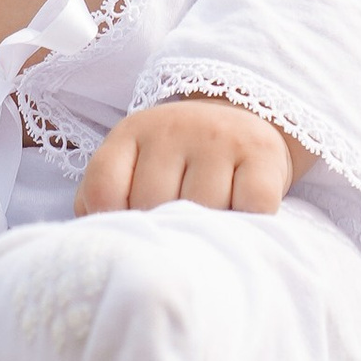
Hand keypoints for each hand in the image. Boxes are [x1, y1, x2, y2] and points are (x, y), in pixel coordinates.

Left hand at [75, 96, 303, 217]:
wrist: (240, 119)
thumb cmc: (178, 159)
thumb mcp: (134, 163)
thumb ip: (105, 196)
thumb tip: (99, 242)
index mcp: (132, 132)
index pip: (104, 188)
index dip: (113, 222)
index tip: (133, 234)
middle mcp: (172, 128)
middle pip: (153, 203)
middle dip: (163, 229)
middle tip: (175, 236)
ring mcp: (218, 138)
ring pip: (202, 209)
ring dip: (206, 231)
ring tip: (207, 230)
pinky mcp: (261, 154)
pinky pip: (252, 207)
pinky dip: (249, 224)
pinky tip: (241, 219)